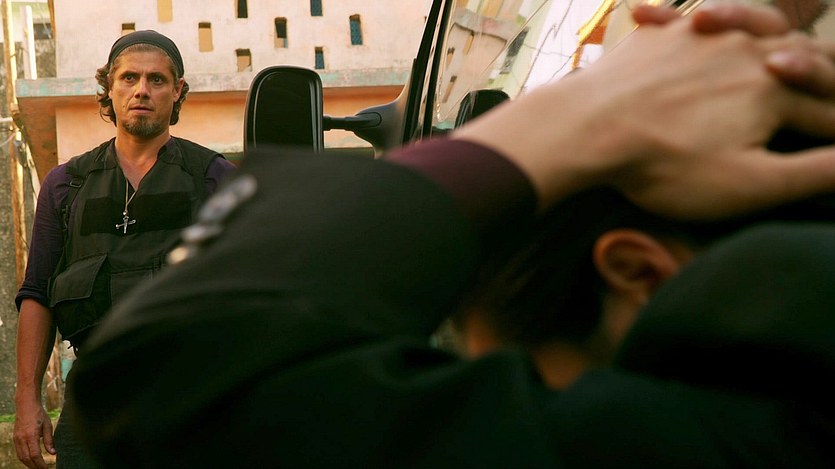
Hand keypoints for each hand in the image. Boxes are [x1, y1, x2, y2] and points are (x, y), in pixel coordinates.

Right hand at [14, 400, 54, 468]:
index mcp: (31, 435)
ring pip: (21, 457)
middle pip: (27, 459)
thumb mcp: (48, 426)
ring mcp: (17, 439)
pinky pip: (18, 452)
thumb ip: (49, 440)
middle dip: (35, 467)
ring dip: (29, 464)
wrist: (26, 405)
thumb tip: (53, 453)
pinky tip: (30, 460)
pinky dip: (24, 458)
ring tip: (38, 467)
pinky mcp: (15, 438)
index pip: (35, 455)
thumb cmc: (39, 414)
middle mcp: (22, 439)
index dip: (41, 464)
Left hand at [454, 13, 834, 218]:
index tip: (832, 141)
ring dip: (768, 32)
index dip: (834, 128)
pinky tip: (692, 22)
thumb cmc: (667, 165)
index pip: (826, 107)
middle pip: (799, 52)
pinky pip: (681, 19)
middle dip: (821, 72)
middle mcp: (743, 51)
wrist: (586, 130)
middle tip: (824, 86)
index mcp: (773, 89)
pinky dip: (694, 21)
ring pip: (749, 22)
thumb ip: (813, 171)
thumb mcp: (749, 183)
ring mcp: (698, 38)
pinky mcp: (655, 38)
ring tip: (774, 48)